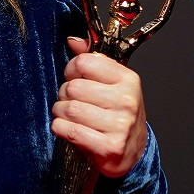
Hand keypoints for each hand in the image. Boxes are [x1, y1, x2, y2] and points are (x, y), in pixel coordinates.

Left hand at [51, 37, 148, 177]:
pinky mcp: (109, 147)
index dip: (72, 70)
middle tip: (70, 102)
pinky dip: (61, 129)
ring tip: (68, 116)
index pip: (84, 62)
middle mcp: (126, 101)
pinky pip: (70, 130)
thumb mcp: (112, 84)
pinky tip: (67, 129)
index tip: (74, 78)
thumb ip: (92, 61)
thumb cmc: (118, 114)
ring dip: (60, 113)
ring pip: (69, 109)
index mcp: (128, 79)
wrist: (134, 152)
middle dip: (64, 95)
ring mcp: (119, 125)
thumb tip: (73, 41)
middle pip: (73, 88)